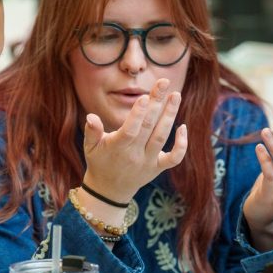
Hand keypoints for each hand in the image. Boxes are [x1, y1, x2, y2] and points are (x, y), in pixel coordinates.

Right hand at [82, 78, 187, 201]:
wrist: (109, 190)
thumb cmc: (99, 162)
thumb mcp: (90, 147)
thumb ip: (91, 131)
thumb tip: (91, 117)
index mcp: (117, 148)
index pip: (130, 130)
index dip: (138, 115)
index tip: (145, 97)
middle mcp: (134, 155)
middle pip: (148, 127)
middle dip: (157, 103)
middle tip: (164, 82)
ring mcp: (148, 162)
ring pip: (161, 137)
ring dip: (170, 115)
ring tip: (175, 95)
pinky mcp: (157, 168)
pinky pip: (174, 158)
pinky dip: (182, 145)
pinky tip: (183, 127)